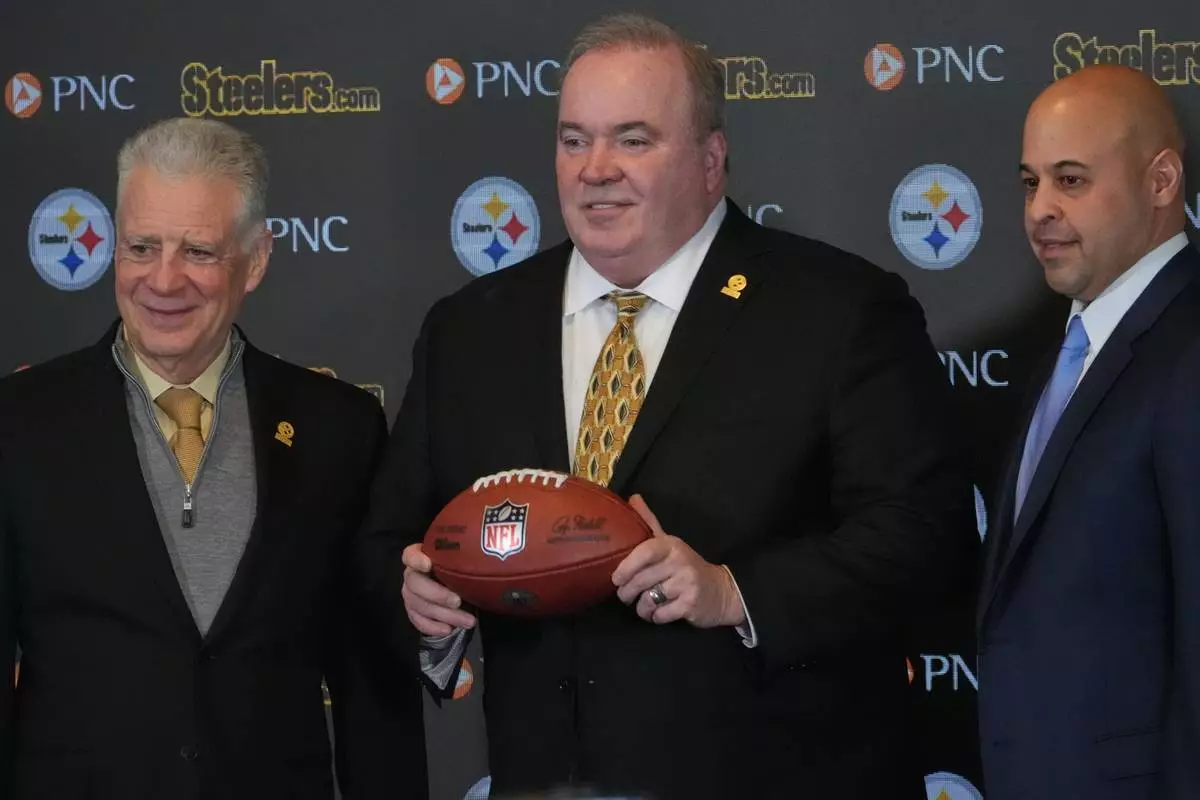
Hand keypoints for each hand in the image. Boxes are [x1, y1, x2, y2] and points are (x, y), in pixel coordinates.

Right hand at [401, 543, 476, 636]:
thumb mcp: (464, 563)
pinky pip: (417, 620)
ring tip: (466, 621)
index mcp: (422, 556)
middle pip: (414, 583)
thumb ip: (463, 561)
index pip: (410, 555)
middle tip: (458, 601)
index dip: (416, 560)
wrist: (459, 589)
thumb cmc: (461, 570)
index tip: (428, 564)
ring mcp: (410, 594)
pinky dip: (432, 627)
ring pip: (417, 604)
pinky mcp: (413, 611)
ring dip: (443, 614)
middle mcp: (412, 574)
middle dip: (437, 594)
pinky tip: (448, 629)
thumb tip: (482, 564)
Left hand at [611, 495, 745, 627]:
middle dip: (627, 593)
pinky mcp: (690, 605)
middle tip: (626, 596)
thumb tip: (633, 497)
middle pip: (641, 580)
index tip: (616, 578)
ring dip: (642, 608)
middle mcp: (680, 561)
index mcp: (671, 545)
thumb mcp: (670, 542)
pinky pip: (661, 614)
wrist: (721, 591)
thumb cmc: (686, 566)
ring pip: (649, 600)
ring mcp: (687, 583)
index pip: (644, 552)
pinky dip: (655, 617)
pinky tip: (659, 613)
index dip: (626, 566)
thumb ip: (649, 522)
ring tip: (644, 605)